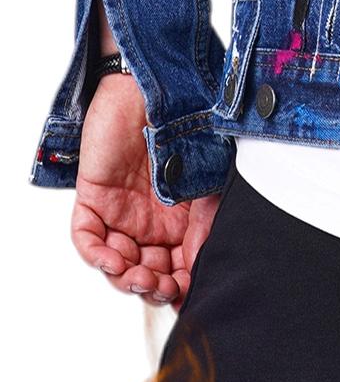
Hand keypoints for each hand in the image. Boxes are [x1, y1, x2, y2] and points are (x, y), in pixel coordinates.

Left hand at [71, 75, 222, 312]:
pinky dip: (96, 254)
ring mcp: (120, 211)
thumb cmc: (194, 124)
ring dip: (125, 277)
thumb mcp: (211, 184)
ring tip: (139, 277)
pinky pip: (86, 237)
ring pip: (115, 263)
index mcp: (183, 222)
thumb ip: (206, 226)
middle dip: (153, 287)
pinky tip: (113, 259)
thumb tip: (201, 269)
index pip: (178, 269)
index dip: (181, 288)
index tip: (187, 296)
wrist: (162, 84)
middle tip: (162, 288)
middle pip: (146, 273)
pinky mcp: (94, 196)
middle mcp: (150, 221)